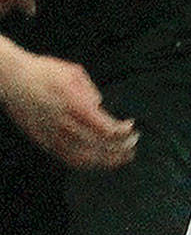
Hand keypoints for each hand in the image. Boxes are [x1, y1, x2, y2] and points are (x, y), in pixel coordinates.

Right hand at [0, 51, 136, 168]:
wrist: (10, 79)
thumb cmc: (42, 72)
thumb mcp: (73, 72)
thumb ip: (90, 90)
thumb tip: (100, 105)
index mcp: (74, 106)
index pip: (106, 129)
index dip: (123, 132)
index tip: (131, 126)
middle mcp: (64, 124)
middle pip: (98, 146)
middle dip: (120, 148)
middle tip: (133, 145)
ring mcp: (52, 135)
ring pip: (84, 157)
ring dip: (106, 160)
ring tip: (121, 158)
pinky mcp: (43, 141)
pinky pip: (67, 158)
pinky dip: (86, 162)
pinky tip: (98, 160)